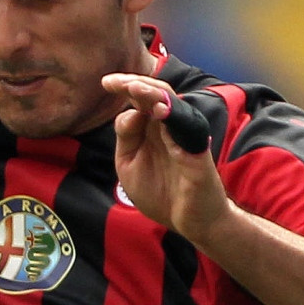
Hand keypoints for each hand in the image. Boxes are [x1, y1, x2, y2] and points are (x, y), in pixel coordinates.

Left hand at [102, 73, 231, 241]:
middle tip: (114, 81)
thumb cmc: (160, 192)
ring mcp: (183, 135)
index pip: (139, 98)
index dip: (124, 87)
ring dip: (152, 93)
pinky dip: (174, 115)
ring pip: (172, 103)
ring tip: (133, 88)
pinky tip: (158, 110)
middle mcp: (168, 126)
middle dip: (134, 83)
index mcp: (150, 128)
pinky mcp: (197, 150)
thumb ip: (126, 136)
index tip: (106, 82)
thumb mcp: (129, 162)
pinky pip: (188, 127)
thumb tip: (129, 112)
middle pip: (155, 93)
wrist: (189, 222)